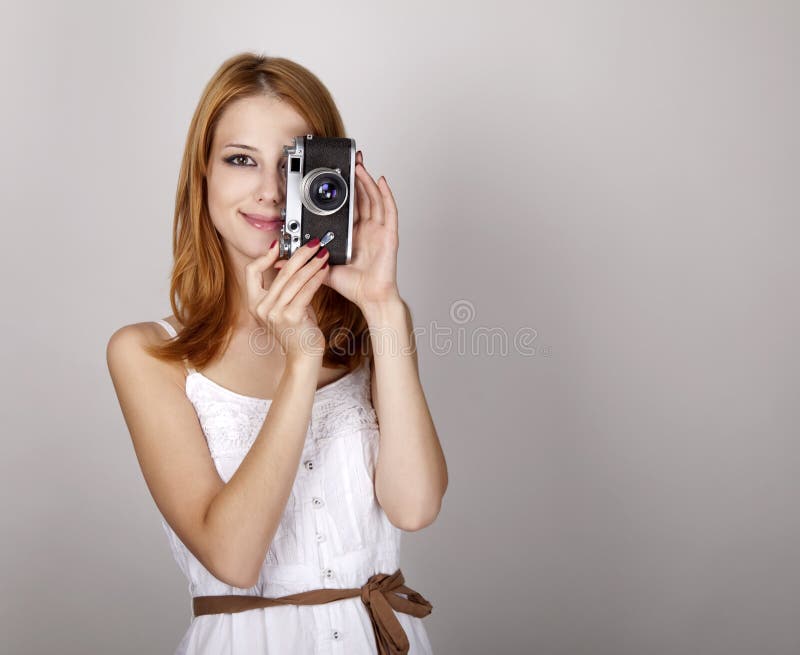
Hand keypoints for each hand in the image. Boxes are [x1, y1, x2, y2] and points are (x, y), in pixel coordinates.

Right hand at [246, 237, 329, 360]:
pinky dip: (317, 277)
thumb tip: (295, 263)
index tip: (278, 245)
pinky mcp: (291, 316)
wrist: (303, 357)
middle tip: (313, 244)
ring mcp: (275, 313)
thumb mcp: (284, 306)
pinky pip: (306, 290)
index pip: (251, 271)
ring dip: (312, 264)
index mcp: (254, 303)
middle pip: (280, 271)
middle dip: (300, 254)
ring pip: (295, 279)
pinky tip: (325, 270)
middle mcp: (262, 307)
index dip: (264, 256)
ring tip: (323, 255)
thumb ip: (286, 288)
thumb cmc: (297, 331)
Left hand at [274, 150, 400, 309]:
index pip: (348, 205)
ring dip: (366, 180)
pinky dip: (386, 194)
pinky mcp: (389, 234)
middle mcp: (367, 229)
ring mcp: (379, 230)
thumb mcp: (320, 269)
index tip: (334, 174)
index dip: (343, 188)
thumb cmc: (352, 286)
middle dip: (356, 177)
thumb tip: (279, 260)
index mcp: (353, 233)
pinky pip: (389, 210)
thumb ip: (302, 262)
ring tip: (358, 164)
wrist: (370, 299)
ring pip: (374, 198)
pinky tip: (380, 180)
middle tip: (348, 159)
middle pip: (362, 196)